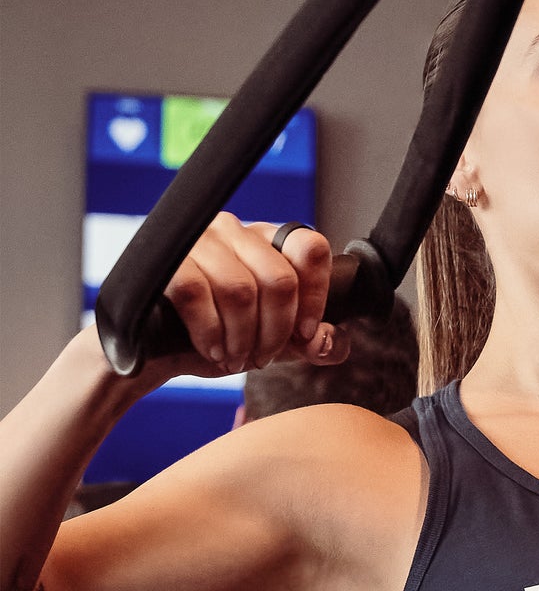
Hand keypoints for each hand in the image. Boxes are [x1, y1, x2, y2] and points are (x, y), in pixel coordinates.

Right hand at [151, 213, 348, 379]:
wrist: (154, 352)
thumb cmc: (218, 337)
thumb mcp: (271, 342)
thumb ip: (308, 343)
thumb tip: (332, 343)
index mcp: (267, 242)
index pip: (310, 247)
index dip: (316, 296)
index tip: (304, 334)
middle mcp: (234, 231)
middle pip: (280, 279)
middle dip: (276, 331)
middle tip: (262, 358)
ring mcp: (196, 240)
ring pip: (240, 291)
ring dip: (242, 338)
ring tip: (234, 359)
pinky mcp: (164, 260)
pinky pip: (196, 294)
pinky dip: (210, 332)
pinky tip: (212, 350)